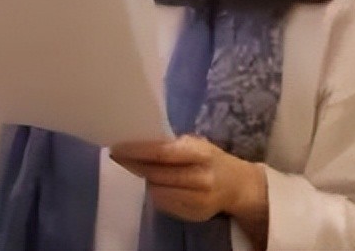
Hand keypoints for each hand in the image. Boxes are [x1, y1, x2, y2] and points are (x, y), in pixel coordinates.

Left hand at [110, 135, 267, 242]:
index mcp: (201, 154)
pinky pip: (163, 204)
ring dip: (144, 178)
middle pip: (157, 174)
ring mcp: (199, 200)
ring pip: (157, 191)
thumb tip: (136, 139)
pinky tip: (154, 182)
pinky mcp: (194, 215)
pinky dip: (155, 192)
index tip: (118, 146)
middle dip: (134, 164)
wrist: (237, 185)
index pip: (162, 153)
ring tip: (137, 167)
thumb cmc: (209, 158)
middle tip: (118, 154)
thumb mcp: (195, 144)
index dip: (137, 150)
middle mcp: (201, 179)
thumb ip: (170, 144)